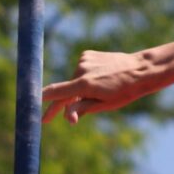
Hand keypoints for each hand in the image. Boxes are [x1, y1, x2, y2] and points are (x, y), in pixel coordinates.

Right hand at [42, 49, 168, 123]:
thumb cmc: (125, 91)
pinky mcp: (87, 54)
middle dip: (60, 105)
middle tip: (48, 119)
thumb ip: (83, 108)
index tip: (31, 108)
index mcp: (85, 85)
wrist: (142, 69)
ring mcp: (84, 60)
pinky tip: (101, 78)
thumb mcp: (105, 104)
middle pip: (64, 90)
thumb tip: (67, 117)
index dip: (43, 102)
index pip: (56, 93)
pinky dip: (85, 77)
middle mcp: (81, 70)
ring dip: (79, 89)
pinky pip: (81, 70)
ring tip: (100, 91)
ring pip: (74, 81)